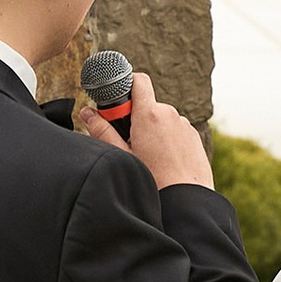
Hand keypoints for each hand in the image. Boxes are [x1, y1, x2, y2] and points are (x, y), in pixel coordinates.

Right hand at [79, 67, 210, 191]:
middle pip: (147, 104)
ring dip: (152, 130)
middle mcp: (169, 114)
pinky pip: (175, 130)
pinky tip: (164, 162)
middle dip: (135, 118)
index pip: (138, 80)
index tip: (117, 104)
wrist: (187, 200)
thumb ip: (102, 131)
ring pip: (162, 119)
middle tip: (129, 142)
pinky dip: (167, 140)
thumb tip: (86, 112)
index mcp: (149, 114)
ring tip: (149, 157)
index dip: (126, 84)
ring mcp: (184, 125)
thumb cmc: (153, 180)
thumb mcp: (122, 155)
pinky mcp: (194, 136)